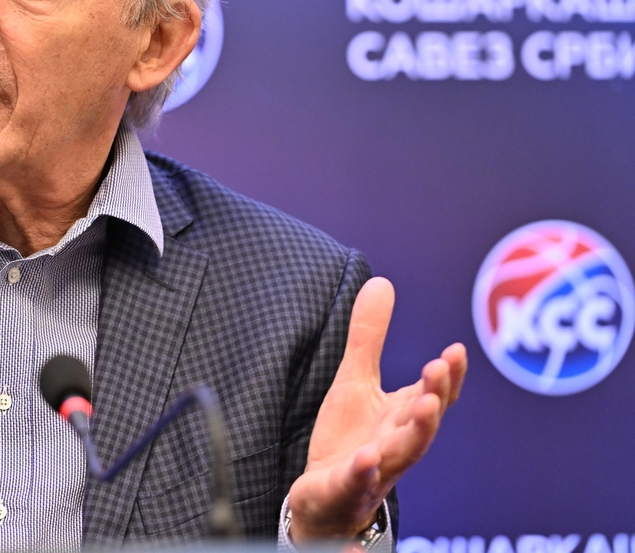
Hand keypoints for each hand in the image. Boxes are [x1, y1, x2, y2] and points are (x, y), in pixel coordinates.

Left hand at [288, 277, 466, 539]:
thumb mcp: (355, 380)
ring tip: (424, 406)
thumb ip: (369, 337)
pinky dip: (364, 472)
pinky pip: (357, 483)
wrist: (326, 498)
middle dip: (434, 396)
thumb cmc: (351, 438)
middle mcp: (397, 444)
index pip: (434, 396)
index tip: (455, 350)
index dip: (447, 376)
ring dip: (417, 432)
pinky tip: (365, 457)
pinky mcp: (345, 489)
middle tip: (438, 369)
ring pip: (402, 454)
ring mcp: (375, 470)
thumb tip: (381, 281)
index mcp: (403, 417)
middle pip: (422, 422)